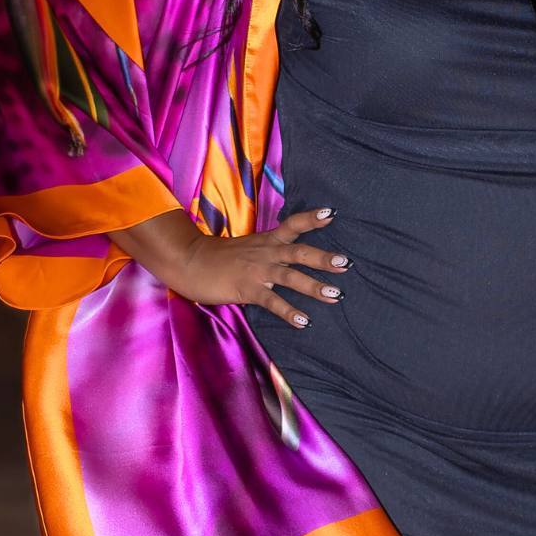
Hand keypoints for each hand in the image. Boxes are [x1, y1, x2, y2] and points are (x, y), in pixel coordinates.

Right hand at [108, 206, 348, 328]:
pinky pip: (272, 301)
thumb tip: (283, 259)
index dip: (311, 219)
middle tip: (347, 263)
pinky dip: (289, 312)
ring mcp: (257, 271)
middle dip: (324, 257)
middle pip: (300, 252)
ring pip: (291, 276)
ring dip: (315, 286)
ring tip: (336, 295)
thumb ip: (265, 251)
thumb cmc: (216, 257)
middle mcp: (266, 253)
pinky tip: (304, 321)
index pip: (292, 224)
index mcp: (265, 241)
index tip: (331, 214)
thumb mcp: (245, 248)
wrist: (188, 261)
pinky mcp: (247, 289)